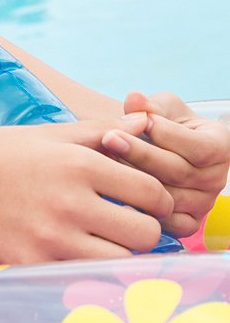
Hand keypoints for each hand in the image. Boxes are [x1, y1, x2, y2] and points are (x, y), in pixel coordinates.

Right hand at [0, 113, 173, 264]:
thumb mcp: (48, 134)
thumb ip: (100, 131)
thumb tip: (144, 125)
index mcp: (79, 164)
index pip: (151, 191)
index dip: (158, 200)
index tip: (148, 203)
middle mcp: (71, 202)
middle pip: (145, 233)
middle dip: (145, 230)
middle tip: (131, 226)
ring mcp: (52, 238)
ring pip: (121, 262)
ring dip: (121, 254)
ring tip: (106, 243)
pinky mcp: (33, 263)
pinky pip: (83, 277)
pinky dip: (89, 270)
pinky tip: (77, 255)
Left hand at [100, 91, 229, 238]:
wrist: (157, 150)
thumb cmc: (162, 124)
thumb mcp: (160, 108)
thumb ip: (149, 105)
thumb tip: (134, 99)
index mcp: (221, 145)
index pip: (200, 148)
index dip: (168, 135)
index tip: (138, 122)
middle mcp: (218, 178)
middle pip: (181, 173)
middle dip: (142, 154)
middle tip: (109, 138)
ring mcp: (205, 204)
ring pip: (170, 198)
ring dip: (135, 179)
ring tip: (105, 160)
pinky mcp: (188, 223)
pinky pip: (166, 223)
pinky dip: (140, 209)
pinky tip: (114, 190)